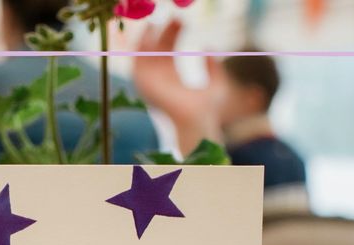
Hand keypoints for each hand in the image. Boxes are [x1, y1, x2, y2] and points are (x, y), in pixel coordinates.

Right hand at [131, 20, 220, 153]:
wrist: (197, 119)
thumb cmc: (207, 109)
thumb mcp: (217, 82)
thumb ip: (213, 66)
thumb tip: (209, 47)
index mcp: (171, 77)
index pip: (168, 49)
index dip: (173, 33)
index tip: (182, 21)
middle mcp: (158, 78)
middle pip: (156, 48)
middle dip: (163, 31)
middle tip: (174, 16)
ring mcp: (150, 82)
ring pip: (143, 54)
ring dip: (147, 37)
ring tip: (154, 21)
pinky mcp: (144, 84)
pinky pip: (136, 63)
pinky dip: (138, 48)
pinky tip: (147, 35)